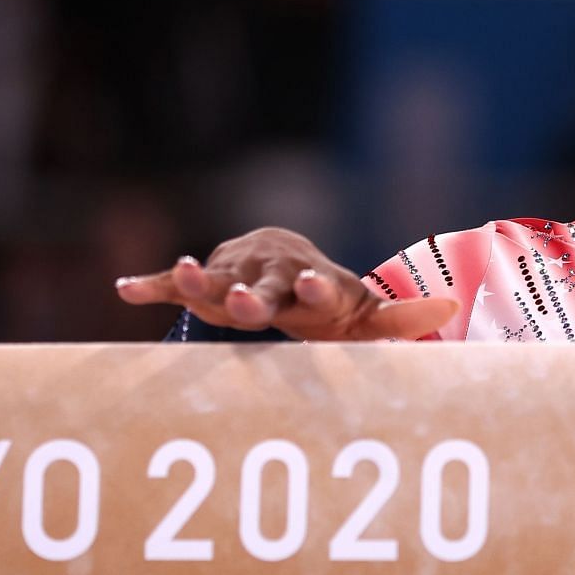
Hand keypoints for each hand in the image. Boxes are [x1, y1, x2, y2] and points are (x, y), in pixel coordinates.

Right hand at [114, 226, 457, 340]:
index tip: (312, 286)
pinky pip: (175, 285)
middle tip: (246, 302)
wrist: (286, 257)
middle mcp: (272, 277)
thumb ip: (399, 317)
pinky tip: (124, 289)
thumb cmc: (327, 300)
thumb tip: (451, 309)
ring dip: (197, 280)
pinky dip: (153, 286)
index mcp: (313, 286)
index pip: (316, 289)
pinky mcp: (208, 281)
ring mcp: (236, 275)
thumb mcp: (362, 314)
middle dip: (254, 297)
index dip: (315, 289)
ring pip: (216, 280)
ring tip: (182, 272)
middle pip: (263, 290)